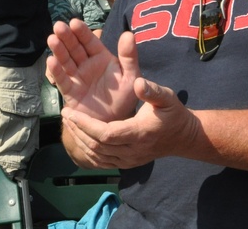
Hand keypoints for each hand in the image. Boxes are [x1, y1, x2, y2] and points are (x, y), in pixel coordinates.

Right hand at [47, 20, 140, 123]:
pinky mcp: (70, 91)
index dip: (82, 32)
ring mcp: (77, 77)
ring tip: (52, 39)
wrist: (115, 121)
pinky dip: (56, 71)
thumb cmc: (125, 98)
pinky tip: (51, 60)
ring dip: (58, 50)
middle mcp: (86, 64)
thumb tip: (128, 34)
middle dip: (66, 37)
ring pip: (66, 60)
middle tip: (58, 26)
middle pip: (74, 48)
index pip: (90, 41)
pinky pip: (62, 79)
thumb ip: (129, 56)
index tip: (74, 22)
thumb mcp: (131, 76)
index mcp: (101, 57)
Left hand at [62, 74, 200, 169]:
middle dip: (78, 130)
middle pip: (97, 146)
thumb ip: (152, 91)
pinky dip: (87, 150)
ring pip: (97, 156)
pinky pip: (102, 162)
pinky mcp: (126, 164)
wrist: (182, 137)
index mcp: (139, 134)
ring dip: (80, 140)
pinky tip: (78, 136)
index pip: (106, 134)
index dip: (85, 124)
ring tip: (69, 123)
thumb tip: (138, 83)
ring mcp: (129, 161)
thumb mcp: (167, 97)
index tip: (70, 112)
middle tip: (65, 114)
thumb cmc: (173, 113)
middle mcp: (132, 152)